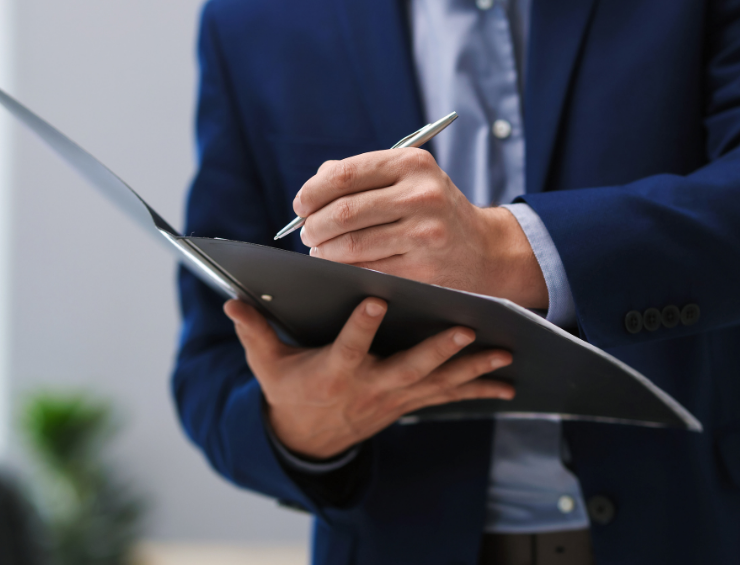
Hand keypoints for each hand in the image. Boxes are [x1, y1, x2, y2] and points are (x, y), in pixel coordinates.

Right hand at [224, 297, 514, 459]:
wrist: (309, 439)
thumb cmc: (289, 390)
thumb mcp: (267, 364)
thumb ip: (254, 331)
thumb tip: (232, 300)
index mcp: (334, 371)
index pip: (348, 346)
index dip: (361, 326)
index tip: (376, 300)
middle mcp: (370, 386)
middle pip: (408, 368)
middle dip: (438, 351)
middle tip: (466, 330)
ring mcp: (394, 398)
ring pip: (438, 384)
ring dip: (473, 371)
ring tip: (505, 355)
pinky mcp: (409, 402)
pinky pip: (447, 397)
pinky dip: (478, 391)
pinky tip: (508, 385)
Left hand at [295, 149, 547, 309]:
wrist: (483, 251)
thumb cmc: (433, 211)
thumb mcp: (410, 180)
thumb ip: (363, 175)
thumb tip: (313, 186)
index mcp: (413, 164)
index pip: (345, 174)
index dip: (313, 192)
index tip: (300, 206)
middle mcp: (422, 195)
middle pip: (344, 212)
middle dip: (314, 226)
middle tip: (306, 233)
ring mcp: (423, 234)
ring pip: (350, 245)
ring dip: (324, 251)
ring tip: (319, 250)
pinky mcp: (422, 269)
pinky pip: (366, 270)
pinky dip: (343, 269)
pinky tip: (339, 266)